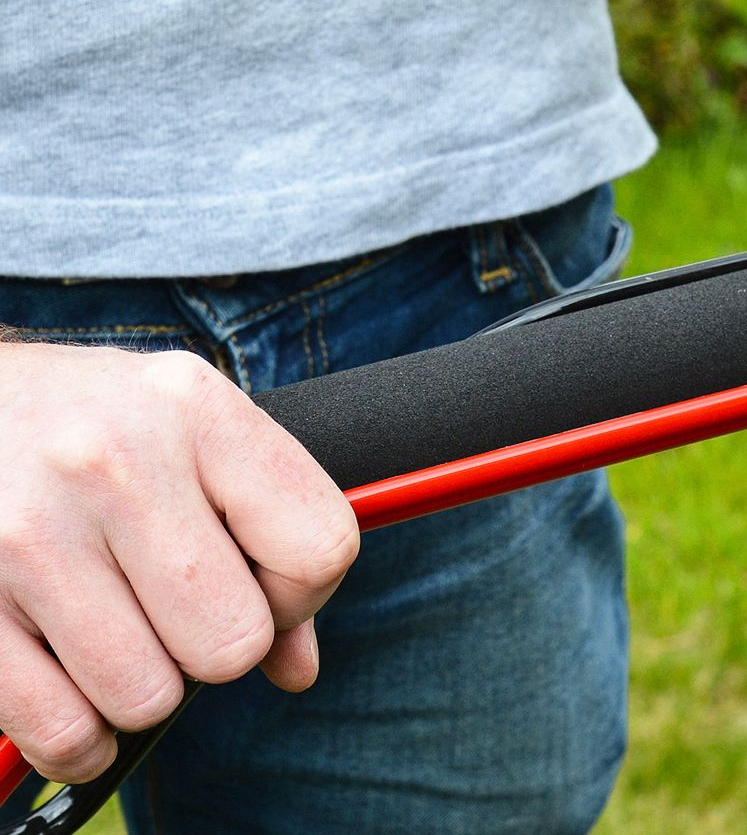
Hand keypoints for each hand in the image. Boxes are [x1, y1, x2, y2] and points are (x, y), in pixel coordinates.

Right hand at [0, 343, 357, 781]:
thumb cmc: (106, 426)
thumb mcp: (197, 438)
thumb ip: (268, 540)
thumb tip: (297, 668)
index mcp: (197, 409)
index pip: (320, 548)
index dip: (304, 593)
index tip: (268, 587)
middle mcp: (115, 460)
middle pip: (234, 641)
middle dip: (218, 645)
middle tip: (180, 606)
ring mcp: (30, 530)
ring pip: (148, 696)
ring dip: (143, 684)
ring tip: (117, 622)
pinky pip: (63, 731)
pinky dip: (78, 732)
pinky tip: (74, 678)